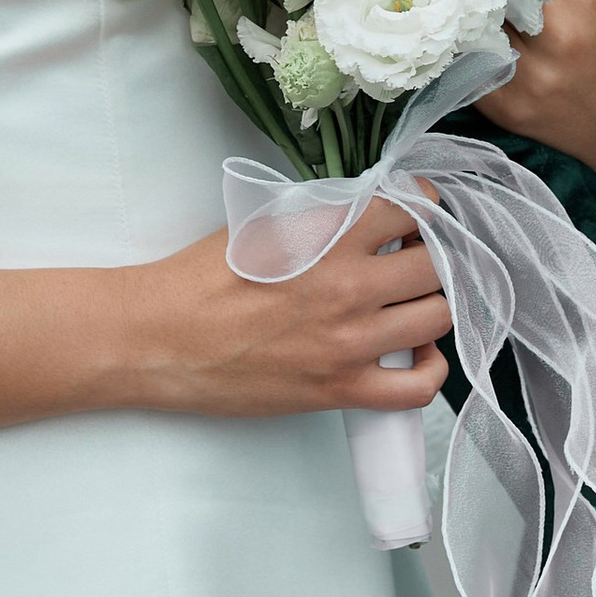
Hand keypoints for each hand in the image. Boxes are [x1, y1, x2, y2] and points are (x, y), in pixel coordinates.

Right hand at [114, 202, 453, 419]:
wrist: (158, 339)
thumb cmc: (199, 278)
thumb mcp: (262, 223)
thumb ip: (323, 214)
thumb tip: (370, 207)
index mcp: (328, 236)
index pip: (414, 210)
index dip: (421, 208)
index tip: (414, 215)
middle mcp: (348, 287)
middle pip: (435, 264)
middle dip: (429, 256)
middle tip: (409, 258)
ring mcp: (349, 343)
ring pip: (437, 317)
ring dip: (429, 304)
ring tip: (407, 301)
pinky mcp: (340, 390)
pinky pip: (419, 387)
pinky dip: (430, 368)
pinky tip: (415, 352)